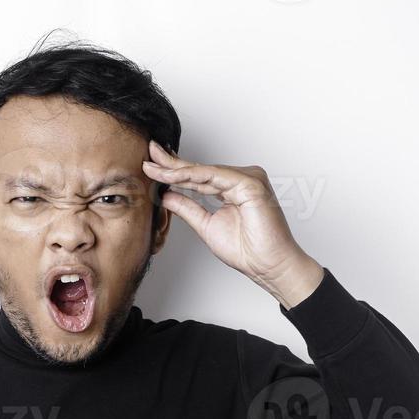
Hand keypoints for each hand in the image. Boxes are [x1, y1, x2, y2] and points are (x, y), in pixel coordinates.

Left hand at [143, 141, 323, 308]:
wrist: (267, 265)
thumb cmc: (246, 250)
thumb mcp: (206, 225)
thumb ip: (188, 208)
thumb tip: (166, 194)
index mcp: (232, 188)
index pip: (198, 176)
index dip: (174, 170)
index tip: (151, 167)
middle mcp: (241, 179)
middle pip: (200, 169)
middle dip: (172, 162)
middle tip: (150, 153)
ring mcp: (248, 179)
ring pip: (205, 171)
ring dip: (178, 169)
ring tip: (155, 167)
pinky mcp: (251, 184)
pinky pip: (216, 176)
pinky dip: (193, 176)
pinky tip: (174, 175)